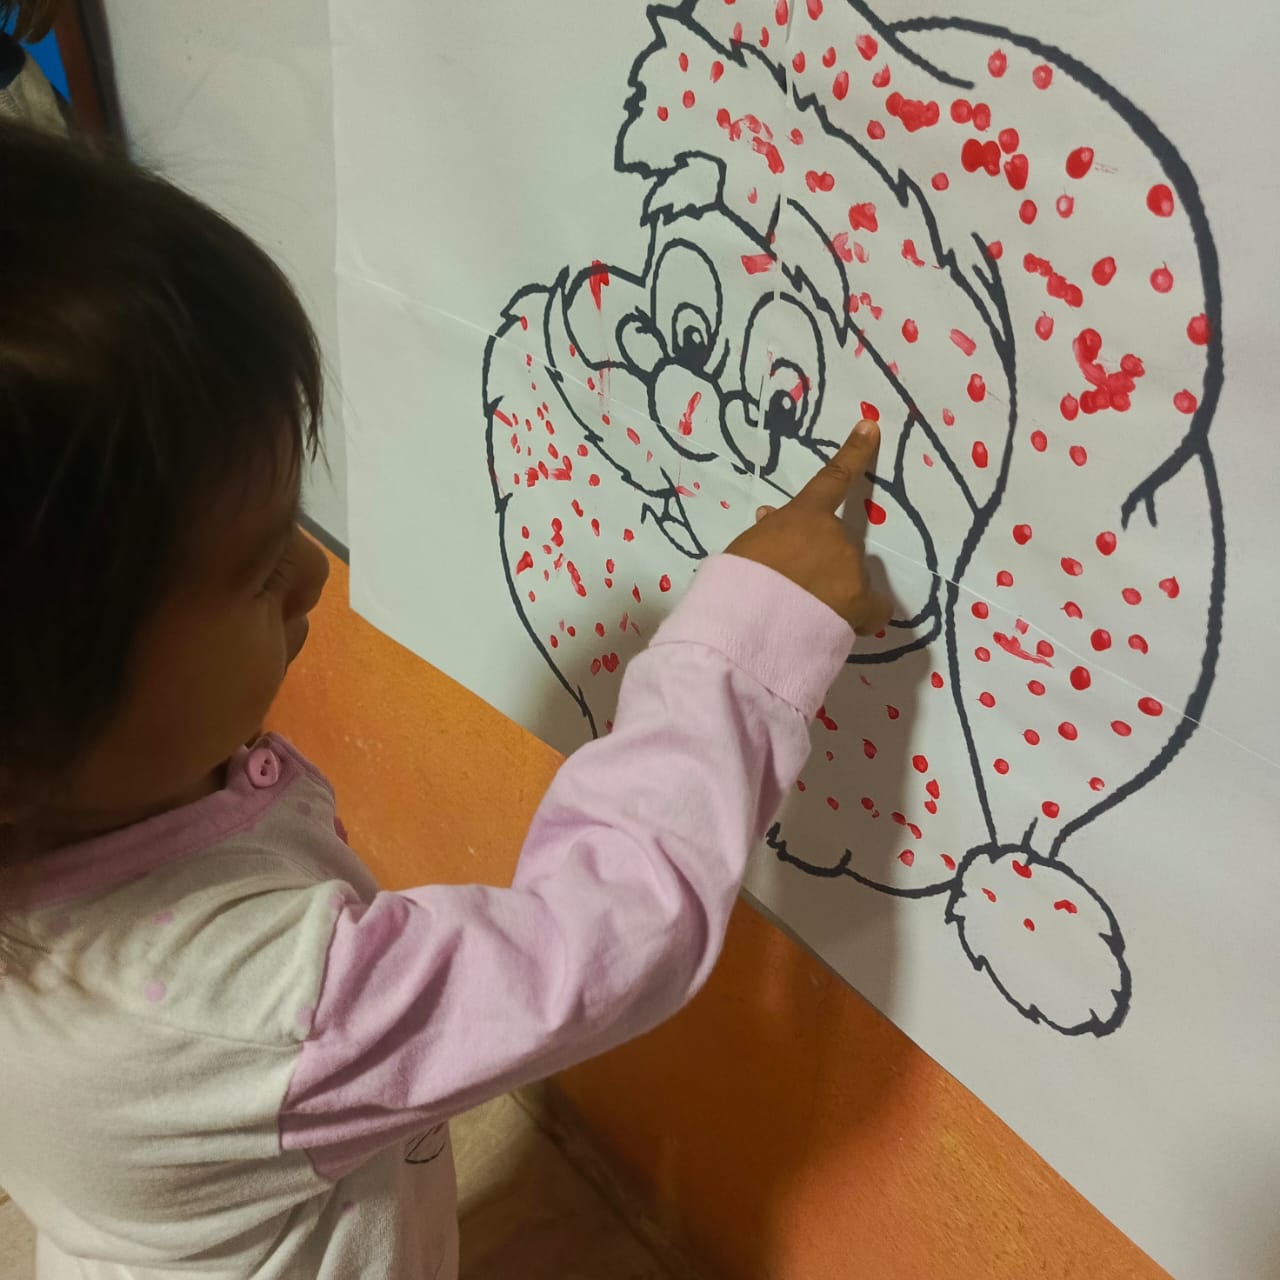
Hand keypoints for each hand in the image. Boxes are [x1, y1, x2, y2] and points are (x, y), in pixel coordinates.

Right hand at [725, 418, 890, 634]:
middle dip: (822, 562)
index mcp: (804, 516)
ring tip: (807, 613)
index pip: (833, 478)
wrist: (749, 620)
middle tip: (795, 588)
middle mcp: (836, 535)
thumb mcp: (748, 548)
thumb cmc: (738, 582)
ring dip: (835, 590)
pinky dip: (861, 616)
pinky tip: (842, 626)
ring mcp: (852, 568)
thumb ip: (767, 534)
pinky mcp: (861, 602)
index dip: (854, 452)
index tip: (870, 428)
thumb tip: (771, 518)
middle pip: (839, 545)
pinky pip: (873, 609)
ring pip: (851, 577)